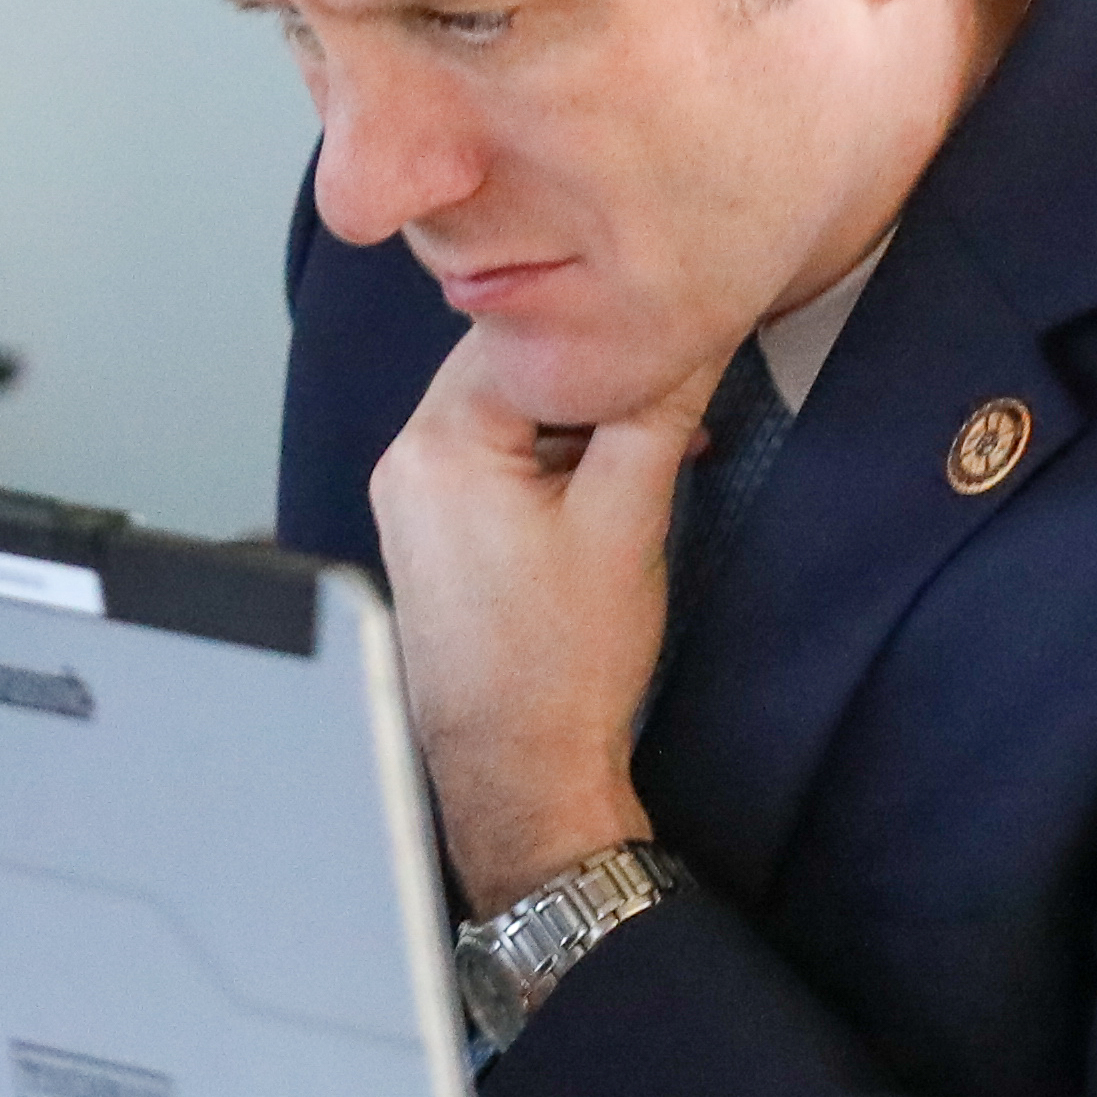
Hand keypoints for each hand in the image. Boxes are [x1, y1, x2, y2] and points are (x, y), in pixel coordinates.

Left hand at [363, 338, 688, 909]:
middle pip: (506, 371)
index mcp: (439, 444)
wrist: (519, 765)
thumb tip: (690, 337)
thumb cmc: (564, 658)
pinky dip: (553, 460)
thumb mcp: (628, 518)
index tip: (669, 334)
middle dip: (594, 376)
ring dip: (581, 421)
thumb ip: (657, 412)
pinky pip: (492, 461)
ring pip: (505, 416)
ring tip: (663, 439)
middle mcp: (406, 460)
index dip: (603, 331)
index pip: (522, 337)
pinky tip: (616, 478)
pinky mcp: (430, 532)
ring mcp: (411, 499)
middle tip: (675, 385)